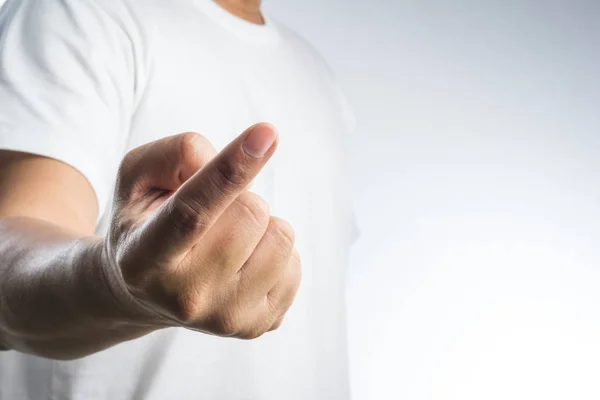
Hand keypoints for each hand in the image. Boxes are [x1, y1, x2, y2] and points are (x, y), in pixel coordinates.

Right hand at [102, 123, 301, 338]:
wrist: (146, 292)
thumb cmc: (144, 223)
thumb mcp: (137, 178)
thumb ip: (175, 153)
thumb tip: (236, 154)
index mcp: (144, 258)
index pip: (192, 211)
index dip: (230, 170)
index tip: (267, 133)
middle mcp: (185, 298)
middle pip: (252, 213)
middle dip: (240, 199)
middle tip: (213, 217)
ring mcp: (225, 318)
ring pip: (281, 235)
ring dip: (261, 224)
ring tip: (227, 240)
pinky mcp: (258, 326)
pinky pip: (296, 263)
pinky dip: (273, 249)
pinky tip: (242, 263)